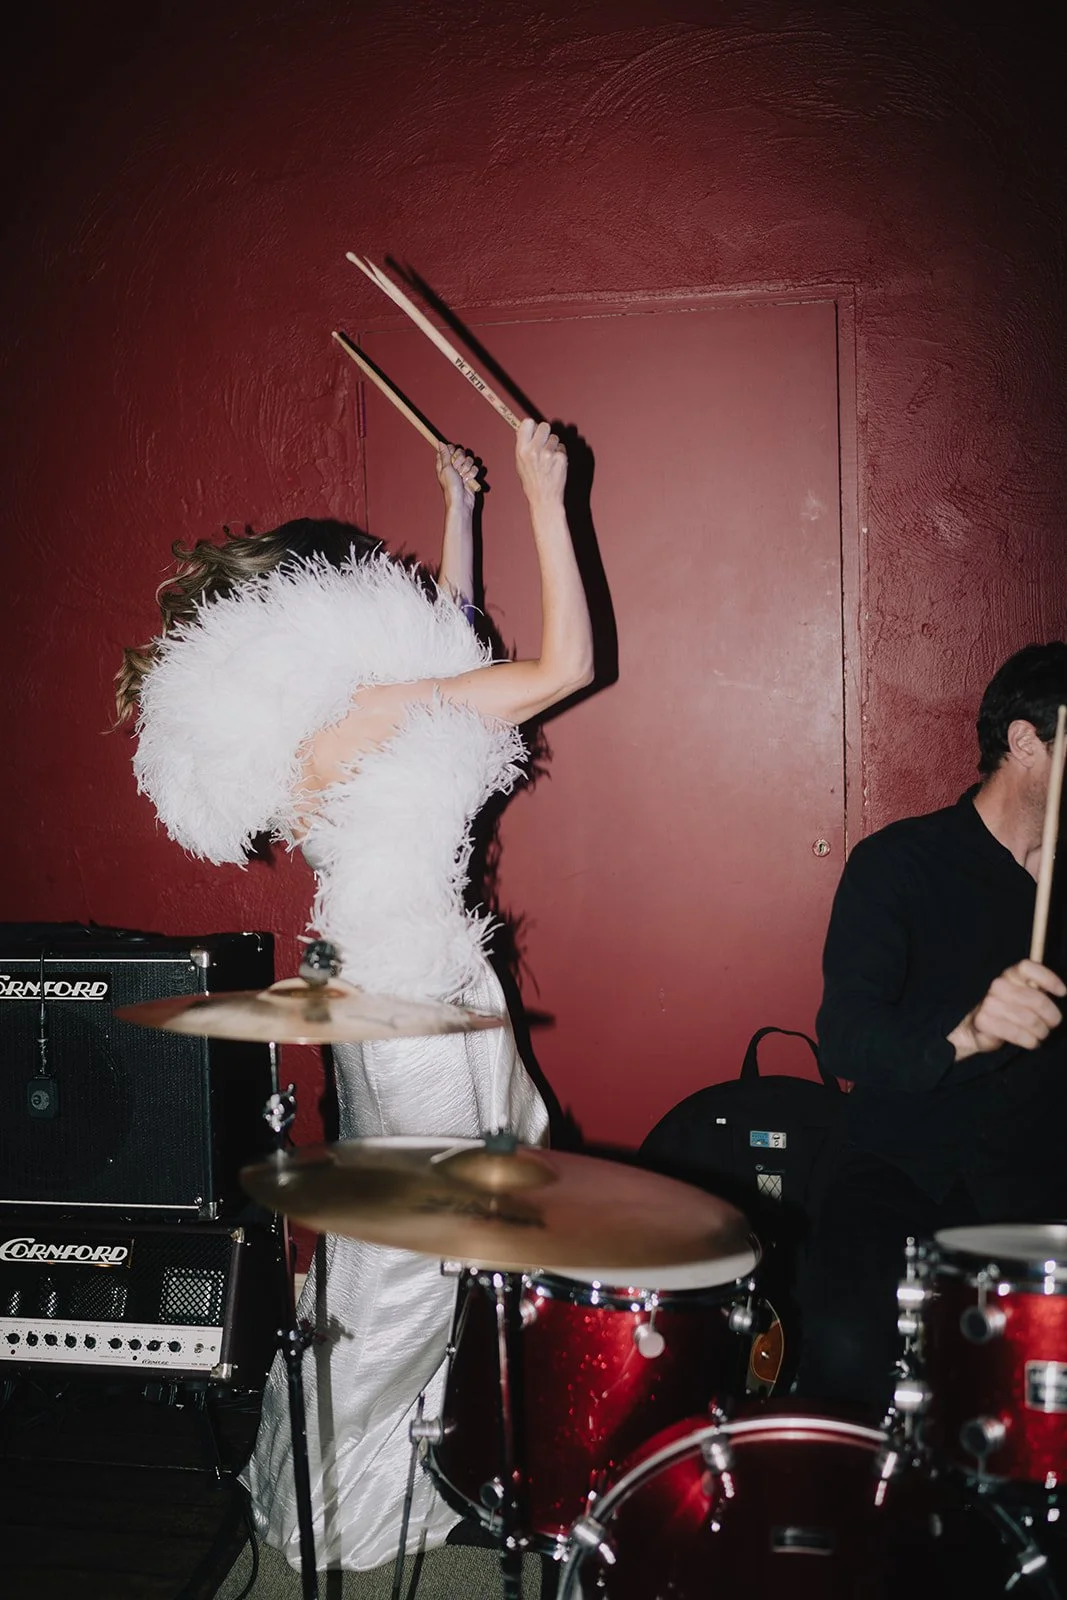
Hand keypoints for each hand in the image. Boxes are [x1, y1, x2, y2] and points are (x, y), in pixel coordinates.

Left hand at [435, 442, 478, 510]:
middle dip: (461, 459)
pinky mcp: (470, 476)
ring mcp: (462, 471)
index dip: (451, 449)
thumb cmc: (451, 487)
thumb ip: (445, 455)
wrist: (461, 501)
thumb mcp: (446, 469)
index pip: (448, 449)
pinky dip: (472, 474)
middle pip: (460, 452)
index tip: (452, 454)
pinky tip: (468, 481)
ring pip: (469, 460)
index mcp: (444, 464)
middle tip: (457, 468)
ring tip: (463, 477)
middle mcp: (453, 466)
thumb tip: (440, 443)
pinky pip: (475, 468)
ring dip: (467, 468)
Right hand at [515, 418, 566, 505]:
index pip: (528, 423)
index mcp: (522, 450)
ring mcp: (548, 454)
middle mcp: (534, 450)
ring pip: (555, 438)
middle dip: (545, 433)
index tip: (534, 430)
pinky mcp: (560, 458)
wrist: (544, 498)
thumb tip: (528, 427)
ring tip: (549, 459)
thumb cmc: (532, 481)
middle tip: (544, 443)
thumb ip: (524, 445)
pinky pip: (562, 448)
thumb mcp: (520, 463)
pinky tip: (555, 465)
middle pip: (544, 426)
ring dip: (554, 446)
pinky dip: (560, 455)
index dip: (532, 425)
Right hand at [949, 959, 1065, 1058]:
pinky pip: (1016, 1033)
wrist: (979, 1027)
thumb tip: (1061, 992)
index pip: (1028, 968)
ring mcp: (990, 1002)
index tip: (1062, 992)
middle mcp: (999, 985)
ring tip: (1041, 1034)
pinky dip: (1029, 1041)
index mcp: (1010, 975)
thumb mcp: (1023, 995)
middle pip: (1036, 999)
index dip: (1048, 978)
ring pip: (1029, 1019)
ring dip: (1041, 1031)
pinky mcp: (985, 1020)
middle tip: (1052, 1023)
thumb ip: (1037, 990)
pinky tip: (1031, 1042)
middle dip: (1051, 1015)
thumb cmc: (1009, 1010)